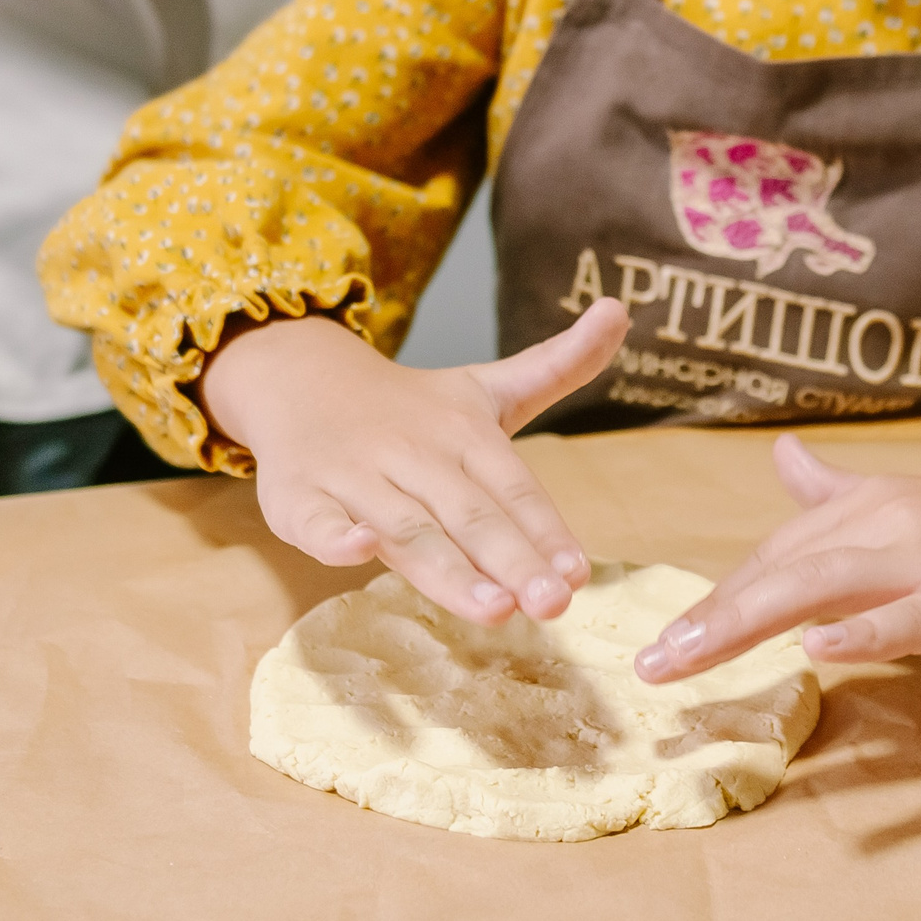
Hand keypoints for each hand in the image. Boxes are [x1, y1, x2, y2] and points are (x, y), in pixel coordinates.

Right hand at [200, 300, 627, 624]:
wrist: (301, 381)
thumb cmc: (411, 408)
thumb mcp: (487, 387)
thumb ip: (558, 365)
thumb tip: (620, 310)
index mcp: (464, 433)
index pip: (514, 487)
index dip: (546, 531)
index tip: (579, 573)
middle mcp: (415, 455)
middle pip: (470, 515)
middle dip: (512, 561)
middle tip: (551, 604)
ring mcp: (356, 478)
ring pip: (406, 529)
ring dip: (448, 570)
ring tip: (495, 610)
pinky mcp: (300, 498)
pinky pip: (316, 520)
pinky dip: (334, 537)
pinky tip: (358, 552)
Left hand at [633, 434, 920, 682]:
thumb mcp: (916, 508)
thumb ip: (842, 494)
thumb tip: (782, 458)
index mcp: (869, 505)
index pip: (773, 557)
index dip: (714, 601)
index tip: (659, 643)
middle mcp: (887, 521)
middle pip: (778, 570)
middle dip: (707, 618)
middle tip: (648, 666)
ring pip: (819, 585)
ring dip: (745, 622)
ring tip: (688, 660)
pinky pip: (906, 615)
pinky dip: (860, 631)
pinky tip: (817, 650)